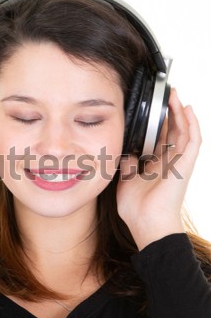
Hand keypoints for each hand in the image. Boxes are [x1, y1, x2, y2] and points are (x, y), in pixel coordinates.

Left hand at [116, 89, 201, 249]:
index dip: (159, 123)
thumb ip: (128, 165)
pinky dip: (192, 124)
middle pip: (174, 131)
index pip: (161, 139)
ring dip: (180, 112)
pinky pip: (193, 140)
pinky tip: (187, 109)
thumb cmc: (137, 209)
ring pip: (184, 131)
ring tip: (174, 95)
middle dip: (170, 112)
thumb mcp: (126, 181)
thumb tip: (126, 152)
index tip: (152, 108)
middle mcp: (170, 162)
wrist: (147, 223)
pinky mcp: (186, 164)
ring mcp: (180, 163)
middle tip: (165, 94)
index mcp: (157, 166)